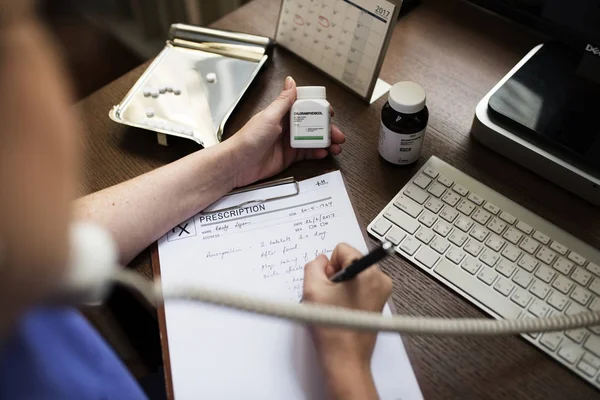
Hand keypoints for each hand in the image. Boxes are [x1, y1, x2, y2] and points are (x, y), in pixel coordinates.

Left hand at [226, 76, 345, 187]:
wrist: (237, 164)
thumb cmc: (247, 140)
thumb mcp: (269, 116)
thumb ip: (283, 101)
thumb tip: (291, 82)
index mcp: (281, 113)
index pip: (305, 107)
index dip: (319, 109)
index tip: (330, 112)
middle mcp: (286, 126)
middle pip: (313, 125)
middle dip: (328, 129)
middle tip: (337, 134)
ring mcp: (288, 142)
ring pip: (313, 139)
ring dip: (326, 142)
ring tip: (335, 146)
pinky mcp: (289, 156)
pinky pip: (308, 153)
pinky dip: (318, 153)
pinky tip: (324, 153)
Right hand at [303, 243, 392, 399]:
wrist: (344, 360)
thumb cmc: (332, 331)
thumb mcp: (312, 290)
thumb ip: (313, 266)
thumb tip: (321, 260)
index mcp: (368, 273)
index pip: (342, 249)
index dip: (329, 267)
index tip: (328, 286)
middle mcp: (380, 279)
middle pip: (349, 260)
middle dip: (335, 276)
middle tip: (330, 298)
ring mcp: (382, 292)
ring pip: (352, 274)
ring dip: (340, 286)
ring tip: (336, 306)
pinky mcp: (379, 302)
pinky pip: (358, 286)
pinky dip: (347, 294)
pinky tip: (342, 310)